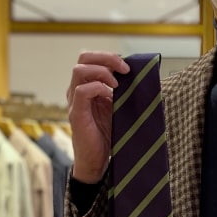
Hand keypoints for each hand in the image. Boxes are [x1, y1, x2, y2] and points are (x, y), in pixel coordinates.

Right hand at [66, 51, 129, 182]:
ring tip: (116, 84)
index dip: (108, 56)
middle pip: (83, 58)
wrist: (98, 160)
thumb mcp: (119, 107)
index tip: (128, 67)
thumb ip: (123, 91)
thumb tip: (140, 75)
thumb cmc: (108, 134)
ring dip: (102, 72)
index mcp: (88, 85)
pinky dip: (97, 88)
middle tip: (124, 69)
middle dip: (106, 58)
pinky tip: (110, 96)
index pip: (91, 58)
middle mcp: (78, 90)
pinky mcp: (76, 113)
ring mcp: (75, 101)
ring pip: (79, 70)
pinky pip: (81, 91)